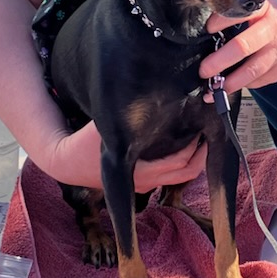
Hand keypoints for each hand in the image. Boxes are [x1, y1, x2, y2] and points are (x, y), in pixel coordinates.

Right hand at [41, 119, 207, 192]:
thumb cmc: (84, 143)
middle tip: (211, 128)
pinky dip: (181, 159)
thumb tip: (151, 94)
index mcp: (144, 171)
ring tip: (201, 133)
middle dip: (204, 151)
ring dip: (194, 157)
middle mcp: (149, 181)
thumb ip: (127, 115)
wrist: (65, 162)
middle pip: (189, 171)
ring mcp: (147, 184)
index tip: (204, 123)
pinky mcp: (144, 180)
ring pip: (181, 174)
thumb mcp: (106, 125)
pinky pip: (170, 173)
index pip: (183, 161)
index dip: (198, 143)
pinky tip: (183, 140)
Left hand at [201, 0, 276, 92]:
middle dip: (218, 63)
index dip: (218, 23)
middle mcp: (273, 32)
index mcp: (268, 9)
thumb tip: (224, 17)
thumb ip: (253, 6)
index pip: (237, 15)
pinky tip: (235, 86)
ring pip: (252, 73)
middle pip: (241, 49)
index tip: (205, 29)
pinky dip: (248, 84)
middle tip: (203, 71)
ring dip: (230, 83)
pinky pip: (264, 79)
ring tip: (213, 90)